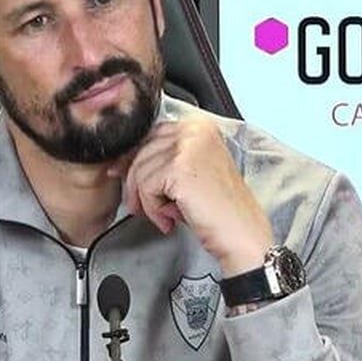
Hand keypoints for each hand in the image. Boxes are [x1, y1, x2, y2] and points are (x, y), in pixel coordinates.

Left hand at [107, 118, 273, 276]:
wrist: (241, 234)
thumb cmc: (219, 210)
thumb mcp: (188, 174)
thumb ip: (162, 160)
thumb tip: (120, 162)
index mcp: (200, 125)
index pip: (151, 135)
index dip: (135, 160)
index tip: (124, 176)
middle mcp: (196, 129)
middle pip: (142, 150)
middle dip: (135, 182)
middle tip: (142, 206)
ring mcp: (188, 146)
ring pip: (140, 170)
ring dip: (146, 200)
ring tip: (164, 215)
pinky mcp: (180, 168)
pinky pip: (146, 186)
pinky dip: (153, 208)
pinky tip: (169, 219)